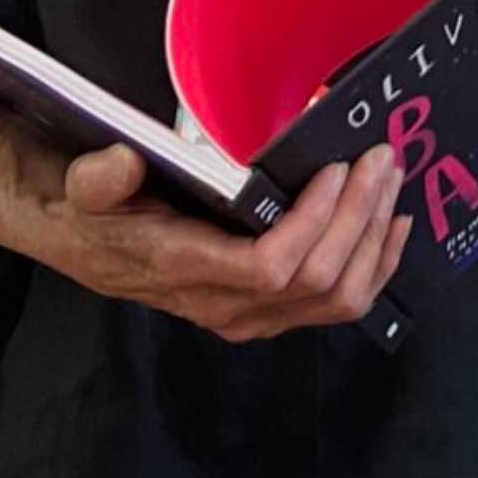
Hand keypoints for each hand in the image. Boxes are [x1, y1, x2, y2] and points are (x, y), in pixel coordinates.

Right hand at [39, 139, 411, 341]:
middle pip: (317, 282)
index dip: (313, 223)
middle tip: (380, 161)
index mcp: (185, 269)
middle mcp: (226, 306)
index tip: (334, 170)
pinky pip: (338, 304)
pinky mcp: (272, 312)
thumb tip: (124, 162)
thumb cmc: (97, 212)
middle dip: (359, 218)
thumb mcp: (84, 186)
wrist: (90, 246)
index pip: (268, 267)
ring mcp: (254, 316)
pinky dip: (377, 266)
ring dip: (375, 239)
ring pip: (338, 299)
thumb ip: (99, 178)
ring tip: (389, 184)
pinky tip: (392, 226)